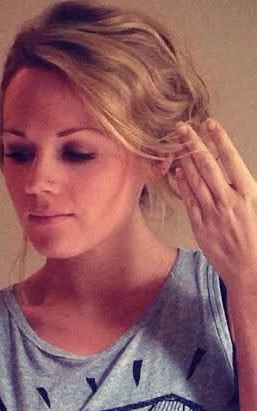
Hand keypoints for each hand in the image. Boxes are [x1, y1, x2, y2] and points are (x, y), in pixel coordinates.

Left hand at [175, 118, 256, 290]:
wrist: (251, 270)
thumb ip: (246, 189)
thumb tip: (237, 171)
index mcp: (249, 194)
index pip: (231, 160)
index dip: (219, 140)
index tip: (210, 124)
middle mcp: (229, 201)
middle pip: (207, 166)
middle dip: (193, 145)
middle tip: (182, 128)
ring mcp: (212, 213)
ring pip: (195, 181)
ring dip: (184, 160)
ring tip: (176, 144)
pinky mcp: (200, 226)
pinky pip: (189, 201)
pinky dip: (182, 185)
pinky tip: (177, 172)